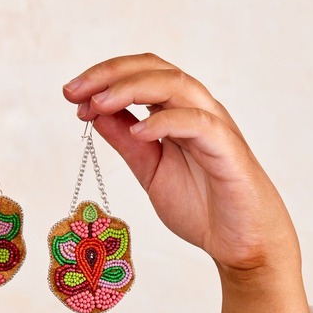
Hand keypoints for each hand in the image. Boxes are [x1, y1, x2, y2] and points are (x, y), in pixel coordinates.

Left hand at [63, 54, 309, 312]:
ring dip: (132, 89)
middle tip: (73, 90)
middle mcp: (197, 110)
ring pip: (176, 86)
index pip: (141, 74)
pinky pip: (198, 123)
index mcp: (177, 112)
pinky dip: (166, 122)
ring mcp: (214, 127)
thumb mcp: (149, 170)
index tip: (71, 94)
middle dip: (110, 74)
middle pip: (155, 69)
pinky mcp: (228, 149)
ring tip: (98, 104)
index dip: (104, 76)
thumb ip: (125, 142)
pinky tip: (137, 132)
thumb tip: (93, 112)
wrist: (241, 243)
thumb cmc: (201, 205)